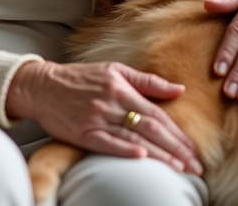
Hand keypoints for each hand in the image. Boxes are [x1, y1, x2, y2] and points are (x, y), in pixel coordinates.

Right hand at [6, 59, 203, 175]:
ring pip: (134, 137)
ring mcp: (96, 118)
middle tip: (195, 165)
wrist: (42, 86)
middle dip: (176, 148)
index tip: (193, 148)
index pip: (156, 113)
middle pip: (151, 127)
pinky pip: (107, 143)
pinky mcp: (83, 132)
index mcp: (121, 87)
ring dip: (159, 154)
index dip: (177, 132)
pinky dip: (125, 150)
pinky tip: (142, 158)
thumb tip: (179, 89)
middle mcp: (111, 102)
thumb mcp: (114, 70)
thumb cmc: (80, 78)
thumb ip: (147, 81)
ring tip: (179, 168)